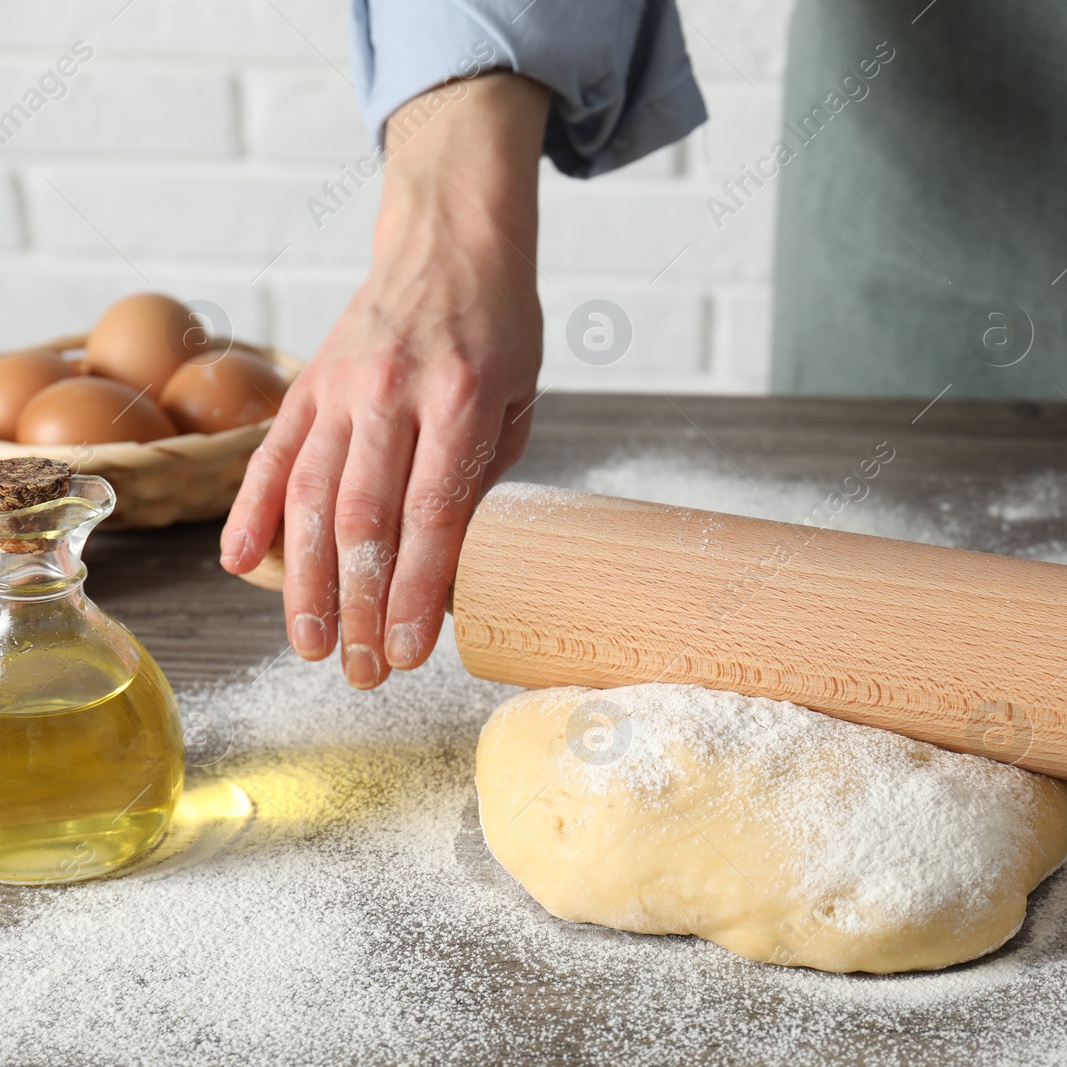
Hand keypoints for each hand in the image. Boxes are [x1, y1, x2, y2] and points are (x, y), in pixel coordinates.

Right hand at [220, 72, 551, 687]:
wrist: (449, 238)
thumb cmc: (497, 327)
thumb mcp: (518, 396)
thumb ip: (480, 472)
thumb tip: (444, 560)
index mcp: (460, 397)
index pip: (432, 513)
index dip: (415, 591)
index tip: (408, 652)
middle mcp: (392, 392)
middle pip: (364, 517)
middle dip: (358, 606)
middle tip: (359, 672)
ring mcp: (340, 386)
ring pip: (311, 496)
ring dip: (305, 581)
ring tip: (308, 645)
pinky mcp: (307, 383)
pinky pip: (272, 455)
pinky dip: (252, 512)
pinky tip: (241, 566)